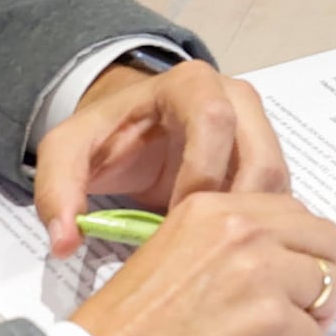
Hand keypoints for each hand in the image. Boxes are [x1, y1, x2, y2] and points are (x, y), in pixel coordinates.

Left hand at [33, 56, 290, 246]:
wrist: (129, 131)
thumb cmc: (105, 139)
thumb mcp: (66, 153)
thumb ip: (56, 189)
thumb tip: (65, 240)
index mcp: (191, 84)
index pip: (214, 121)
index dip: (199, 173)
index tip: (173, 217)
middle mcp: (235, 97)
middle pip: (260, 155)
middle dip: (234, 207)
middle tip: (203, 246)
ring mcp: (258, 126)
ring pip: (277, 180)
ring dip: (253, 222)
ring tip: (214, 251)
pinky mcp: (267, 157)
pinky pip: (279, 197)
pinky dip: (261, 225)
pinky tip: (228, 248)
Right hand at [68, 183, 335, 335]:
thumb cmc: (127, 335)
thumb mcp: (175, 256)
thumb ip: (230, 248)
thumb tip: (290, 263)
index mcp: (214, 210)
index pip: (296, 214)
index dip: (297, 254)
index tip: (277, 285)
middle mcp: (242, 230)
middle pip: (328, 243)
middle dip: (315, 283)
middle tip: (282, 319)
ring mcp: (262, 275)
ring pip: (330, 292)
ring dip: (305, 326)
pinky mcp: (272, 324)